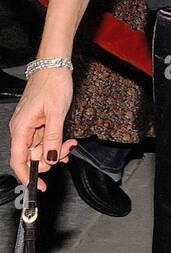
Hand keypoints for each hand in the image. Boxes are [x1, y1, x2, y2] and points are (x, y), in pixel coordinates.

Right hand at [9, 66, 76, 192]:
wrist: (54, 65)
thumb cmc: (53, 83)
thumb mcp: (57, 113)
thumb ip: (53, 138)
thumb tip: (49, 159)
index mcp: (21, 127)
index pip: (18, 160)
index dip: (27, 176)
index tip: (40, 186)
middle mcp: (21, 128)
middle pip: (32, 157)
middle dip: (50, 159)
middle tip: (67, 151)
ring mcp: (28, 126)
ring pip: (39, 150)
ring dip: (55, 151)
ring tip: (70, 143)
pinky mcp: (36, 122)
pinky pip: (43, 140)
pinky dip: (54, 143)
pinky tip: (65, 141)